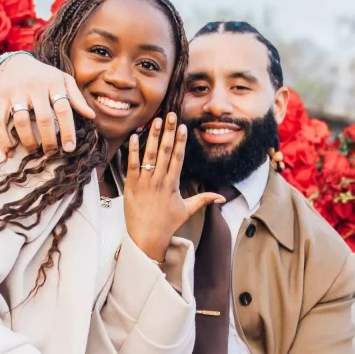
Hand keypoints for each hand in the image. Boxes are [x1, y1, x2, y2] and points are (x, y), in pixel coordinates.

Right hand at [0, 53, 94, 155]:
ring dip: (28, 141)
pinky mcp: (1, 98)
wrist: (14, 62)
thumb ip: (76, 98)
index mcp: (53, 84)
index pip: (64, 109)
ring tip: (34, 151)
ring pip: (22, 121)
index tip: (70, 148)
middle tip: (51, 152)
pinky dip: (2, 139)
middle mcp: (35, 87)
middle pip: (44, 118)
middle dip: (49, 140)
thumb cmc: (44, 76)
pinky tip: (8, 151)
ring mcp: (16, 93)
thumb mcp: (63, 80)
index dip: (68, 130)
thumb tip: (91, 115)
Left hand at [123, 112, 225, 262]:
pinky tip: (135, 136)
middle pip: (166, 151)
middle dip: (169, 132)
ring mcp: (145, 182)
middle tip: (171, 115)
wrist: (147, 237)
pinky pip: (132, 165)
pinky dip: (133, 150)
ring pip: (150, 154)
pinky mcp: (132, 186)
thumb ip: (204, 199)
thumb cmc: (167, 224)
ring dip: (153, 136)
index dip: (181, 141)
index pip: (178, 158)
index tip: (182, 127)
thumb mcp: (187, 210)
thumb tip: (222, 198)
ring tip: (156, 121)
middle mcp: (160, 180)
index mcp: (173, 184)